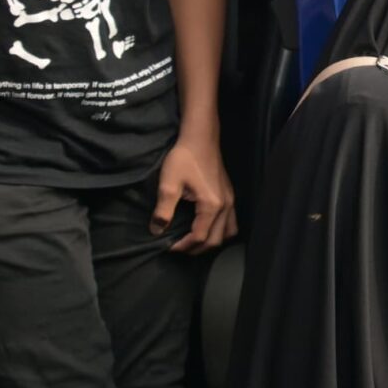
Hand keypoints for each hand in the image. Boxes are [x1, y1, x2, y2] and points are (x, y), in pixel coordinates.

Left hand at [153, 133, 236, 253]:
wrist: (201, 138)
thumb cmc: (184, 159)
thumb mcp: (168, 184)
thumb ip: (163, 210)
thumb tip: (157, 230)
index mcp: (211, 205)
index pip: (199, 237)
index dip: (183, 246)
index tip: (167, 246)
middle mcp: (226, 206)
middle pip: (215, 240)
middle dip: (196, 248)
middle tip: (178, 248)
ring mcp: (231, 201)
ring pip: (227, 233)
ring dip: (211, 241)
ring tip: (194, 241)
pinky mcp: (230, 195)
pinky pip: (231, 222)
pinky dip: (220, 231)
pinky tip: (207, 227)